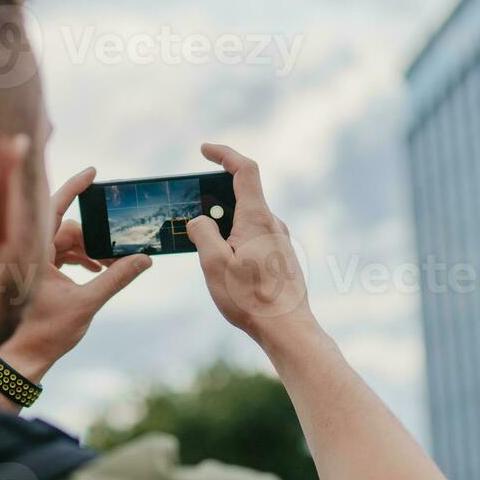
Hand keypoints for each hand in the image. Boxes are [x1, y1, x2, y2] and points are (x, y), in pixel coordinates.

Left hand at [0, 167, 151, 390]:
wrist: (22, 360)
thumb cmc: (44, 333)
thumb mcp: (86, 304)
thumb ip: (116, 278)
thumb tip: (144, 259)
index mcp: (33, 252)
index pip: (53, 209)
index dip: (74, 188)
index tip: (93, 172)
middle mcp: (28, 252)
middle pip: (66, 229)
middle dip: (94, 238)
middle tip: (119, 251)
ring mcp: (30, 262)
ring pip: (64, 243)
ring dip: (89, 251)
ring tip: (111, 266)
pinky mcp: (35, 274)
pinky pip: (59, 255)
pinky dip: (78, 259)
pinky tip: (97, 270)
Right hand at [186, 142, 311, 344]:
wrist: (287, 329)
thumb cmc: (251, 299)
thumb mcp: (214, 264)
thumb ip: (202, 233)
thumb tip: (199, 221)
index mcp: (256, 218)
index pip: (244, 170)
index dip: (224, 154)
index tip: (205, 150)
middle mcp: (272, 224)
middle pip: (241, 197)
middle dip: (214, 201)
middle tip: (192, 218)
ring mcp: (279, 241)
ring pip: (246, 221)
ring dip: (223, 227)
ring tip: (206, 253)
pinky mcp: (280, 258)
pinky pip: (253, 239)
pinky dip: (234, 242)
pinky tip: (225, 269)